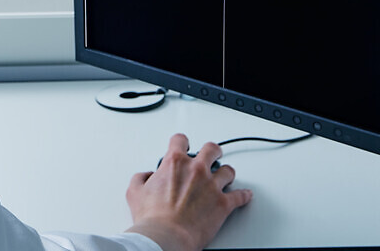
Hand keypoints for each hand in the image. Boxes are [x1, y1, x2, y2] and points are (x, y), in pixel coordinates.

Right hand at [125, 135, 251, 250]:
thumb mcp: (134, 192)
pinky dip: (243, 196)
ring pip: (228, 171)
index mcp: (174, 163)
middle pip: (211, 149)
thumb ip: (141, 178)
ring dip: (226, 173)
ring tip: (225, 176)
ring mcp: (212, 186)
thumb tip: (146, 176)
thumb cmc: (153, 218)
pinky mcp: (223, 204)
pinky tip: (245, 195)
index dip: (181, 142)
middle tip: (212, 155)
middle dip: (212, 151)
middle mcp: (196, 170)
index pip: (180, 140)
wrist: (167, 237)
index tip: (182, 145)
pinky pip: (240, 196)